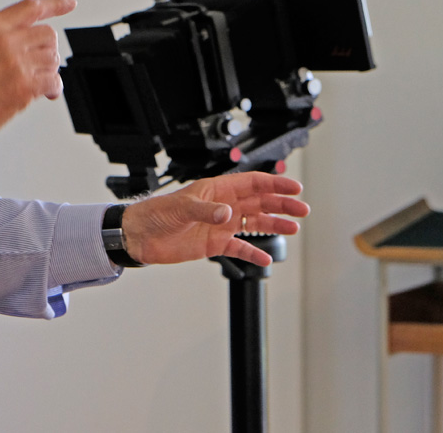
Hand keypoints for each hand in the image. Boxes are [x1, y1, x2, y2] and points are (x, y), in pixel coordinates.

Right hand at [0, 0, 76, 139]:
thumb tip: (20, 41)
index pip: (30, 8)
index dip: (54, 4)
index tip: (68, 3)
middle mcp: (4, 41)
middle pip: (47, 34)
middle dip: (47, 50)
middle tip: (39, 64)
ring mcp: (16, 62)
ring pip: (53, 58)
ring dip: (49, 71)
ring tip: (35, 82)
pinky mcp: (25, 86)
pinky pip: (54, 81)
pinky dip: (53, 89)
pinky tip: (46, 94)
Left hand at [121, 172, 308, 266]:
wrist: (141, 236)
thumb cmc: (157, 213)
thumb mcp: (182, 208)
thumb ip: (206, 211)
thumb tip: (228, 214)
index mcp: (217, 190)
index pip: (252, 183)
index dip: (274, 184)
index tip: (295, 187)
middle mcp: (222, 206)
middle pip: (259, 202)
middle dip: (281, 204)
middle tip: (302, 210)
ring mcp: (220, 225)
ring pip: (254, 223)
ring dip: (274, 225)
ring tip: (293, 229)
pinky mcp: (214, 244)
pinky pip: (239, 247)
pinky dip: (253, 252)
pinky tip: (266, 258)